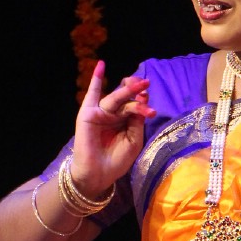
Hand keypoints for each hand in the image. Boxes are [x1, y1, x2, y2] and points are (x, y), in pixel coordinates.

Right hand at [71, 61, 154, 193]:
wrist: (99, 174)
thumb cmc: (117, 160)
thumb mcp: (134, 140)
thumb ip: (137, 120)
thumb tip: (142, 97)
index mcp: (124, 121)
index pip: (134, 105)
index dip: (142, 102)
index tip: (151, 108)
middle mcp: (112, 115)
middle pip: (126, 98)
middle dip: (137, 91)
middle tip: (147, 84)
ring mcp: (100, 113)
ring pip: (116, 98)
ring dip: (128, 91)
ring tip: (140, 85)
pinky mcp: (88, 114)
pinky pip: (92, 94)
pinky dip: (95, 79)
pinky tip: (101, 65)